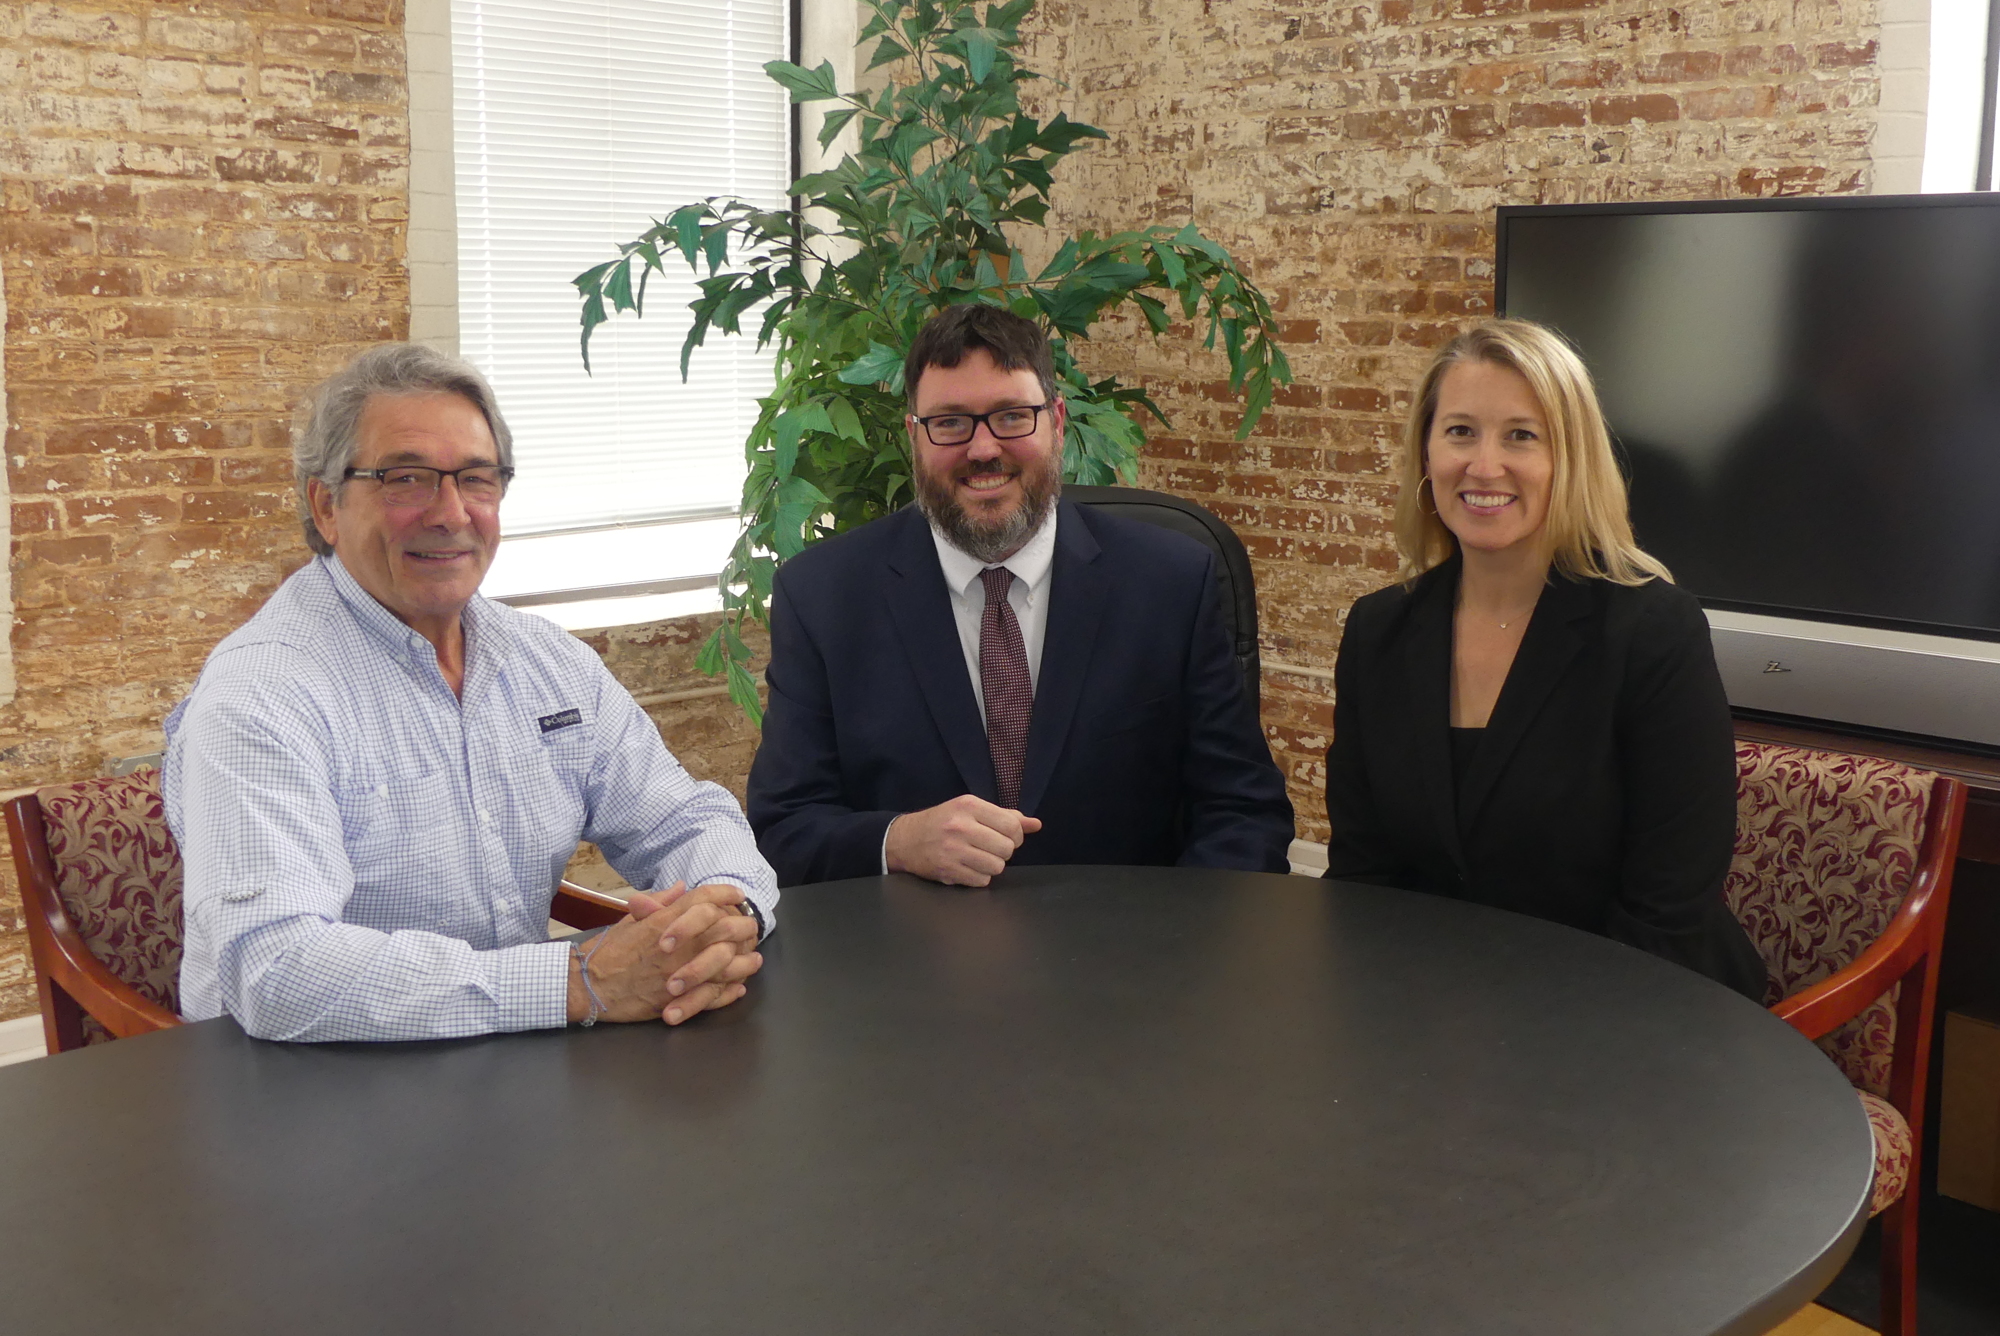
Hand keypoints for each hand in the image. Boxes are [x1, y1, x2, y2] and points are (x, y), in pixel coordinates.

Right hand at [567, 882, 763, 1024]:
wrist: (589, 985)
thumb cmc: (608, 951)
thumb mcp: (631, 918)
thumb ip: (659, 902)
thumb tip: (682, 888)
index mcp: (665, 921)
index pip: (705, 898)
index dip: (725, 893)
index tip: (737, 895)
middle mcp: (679, 944)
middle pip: (726, 927)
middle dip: (744, 925)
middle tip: (751, 927)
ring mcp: (682, 972)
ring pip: (728, 964)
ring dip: (745, 961)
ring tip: (754, 959)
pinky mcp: (679, 999)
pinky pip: (715, 994)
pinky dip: (730, 991)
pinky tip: (738, 987)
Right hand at [884, 794, 1041, 886]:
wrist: (904, 840)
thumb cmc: (942, 823)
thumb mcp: (970, 810)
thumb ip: (1004, 817)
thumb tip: (1036, 825)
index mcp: (969, 806)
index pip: (1012, 825)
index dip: (1016, 836)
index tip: (1007, 838)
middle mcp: (961, 826)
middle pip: (1007, 848)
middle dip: (1003, 852)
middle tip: (989, 848)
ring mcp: (953, 850)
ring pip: (997, 867)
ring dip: (991, 866)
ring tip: (978, 858)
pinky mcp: (948, 871)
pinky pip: (982, 880)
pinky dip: (979, 877)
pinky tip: (967, 867)